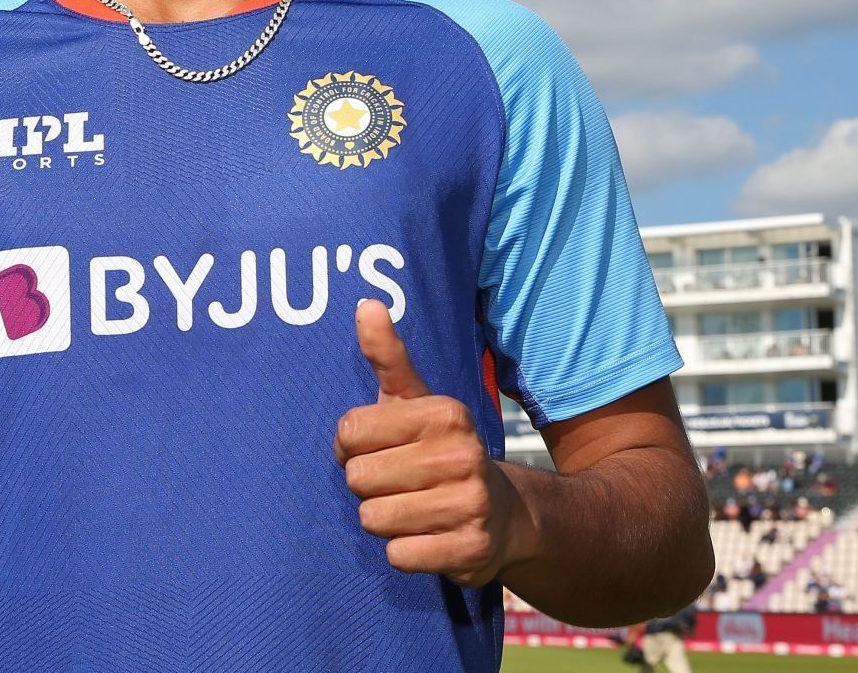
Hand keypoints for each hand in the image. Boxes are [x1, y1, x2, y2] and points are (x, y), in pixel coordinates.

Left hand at [334, 298, 533, 587]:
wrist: (508, 515)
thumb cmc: (441, 452)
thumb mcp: (416, 402)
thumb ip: (387, 355)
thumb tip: (366, 303)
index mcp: (445, 413)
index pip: (349, 430)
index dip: (352, 447)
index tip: (379, 448)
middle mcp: (462, 455)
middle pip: (358, 478)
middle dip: (369, 485)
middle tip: (399, 483)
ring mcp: (470, 504)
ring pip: (374, 518)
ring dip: (385, 520)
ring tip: (414, 509)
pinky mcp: (470, 550)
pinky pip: (398, 555)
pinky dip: (405, 551)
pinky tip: (428, 537)